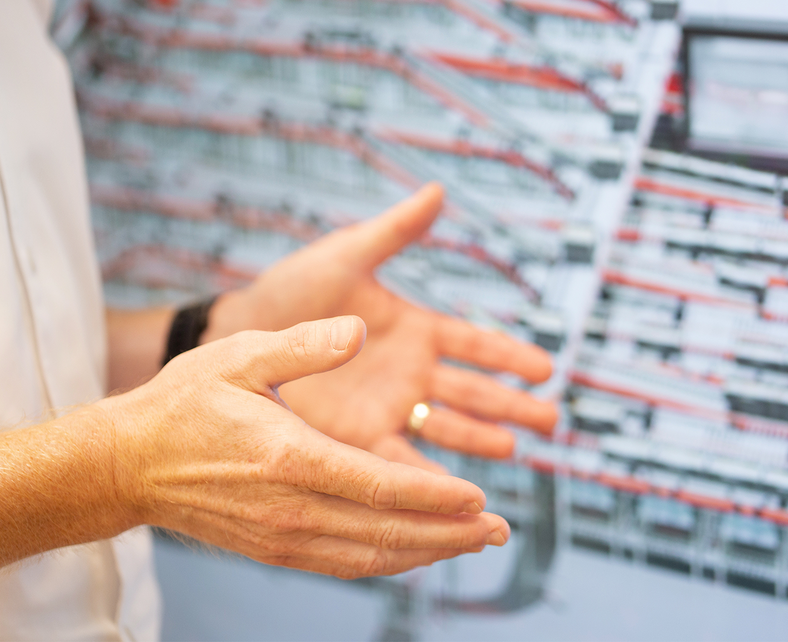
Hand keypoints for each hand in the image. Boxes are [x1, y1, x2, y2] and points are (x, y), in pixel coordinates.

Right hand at [103, 316, 509, 578]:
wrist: (126, 465)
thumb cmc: (183, 403)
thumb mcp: (240, 355)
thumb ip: (304, 344)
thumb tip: (358, 330)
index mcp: (290, 457)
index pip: (382, 488)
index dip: (438, 498)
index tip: (480, 498)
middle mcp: (291, 508)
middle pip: (388, 533)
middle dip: (450, 534)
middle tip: (497, 530)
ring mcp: (282, 537)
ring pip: (370, 557)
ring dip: (426, 554)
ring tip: (471, 545)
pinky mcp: (273, 551)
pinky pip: (343, 566)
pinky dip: (386, 562)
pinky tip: (412, 552)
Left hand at [204, 184, 557, 471]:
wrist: (235, 333)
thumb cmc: (290, 290)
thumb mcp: (345, 256)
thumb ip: (393, 232)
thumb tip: (437, 191)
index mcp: (413, 330)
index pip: (474, 344)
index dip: (509, 355)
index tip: (545, 368)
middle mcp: (408, 373)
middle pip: (473, 392)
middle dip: (512, 405)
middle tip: (552, 420)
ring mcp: (386, 408)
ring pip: (447, 429)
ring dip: (480, 439)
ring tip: (512, 447)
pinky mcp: (358, 438)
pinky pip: (402, 461)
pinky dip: (429, 479)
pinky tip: (453, 493)